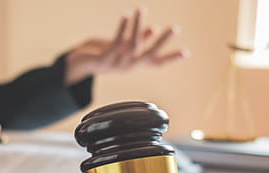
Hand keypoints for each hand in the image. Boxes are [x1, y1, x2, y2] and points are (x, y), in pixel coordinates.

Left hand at [65, 8, 187, 84]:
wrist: (81, 64)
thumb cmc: (105, 52)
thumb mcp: (124, 46)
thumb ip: (138, 39)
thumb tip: (153, 29)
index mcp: (136, 64)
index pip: (157, 62)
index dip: (172, 58)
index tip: (187, 52)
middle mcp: (129, 66)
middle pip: (150, 55)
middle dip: (162, 41)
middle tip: (175, 28)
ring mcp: (117, 65)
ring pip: (131, 45)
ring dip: (137, 26)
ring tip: (141, 9)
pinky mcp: (104, 60)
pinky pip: (115, 44)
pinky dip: (121, 30)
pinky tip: (125, 17)